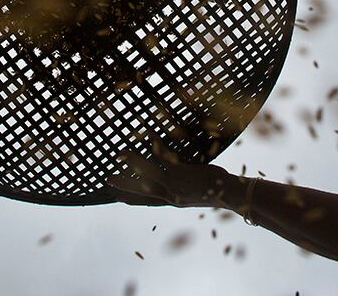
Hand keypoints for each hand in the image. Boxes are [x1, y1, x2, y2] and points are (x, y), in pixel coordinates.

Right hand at [105, 142, 233, 208]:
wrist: (230, 194)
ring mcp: (173, 185)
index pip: (146, 201)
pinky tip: (150, 136)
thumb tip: (178, 177)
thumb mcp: (196, 192)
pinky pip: (164, 159)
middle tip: (107, 181)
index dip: (131, 198)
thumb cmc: (217, 190)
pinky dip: (156, 147)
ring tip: (119, 154)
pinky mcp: (180, 174)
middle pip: (139, 191)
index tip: (117, 196)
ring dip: (132, 163)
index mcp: (172, 201)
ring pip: (146, 175)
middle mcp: (170, 196)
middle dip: (123, 186)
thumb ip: (183, 187)